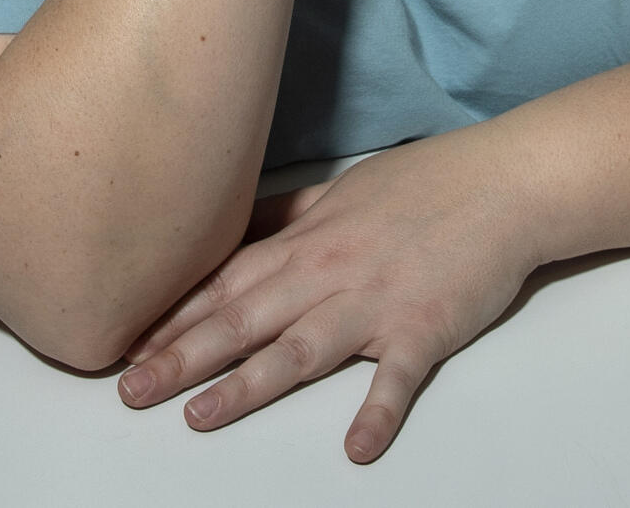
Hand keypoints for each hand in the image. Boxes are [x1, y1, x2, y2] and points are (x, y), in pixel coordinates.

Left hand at [116, 135, 541, 462]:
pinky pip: (397, 378)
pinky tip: (356, 447)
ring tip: (198, 418)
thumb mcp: (342, 188)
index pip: (224, 283)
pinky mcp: (425, 329)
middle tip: (130, 390)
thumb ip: (287, 217)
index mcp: (307, 242)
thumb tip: (236, 226)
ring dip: (247, 387)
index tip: (125, 344)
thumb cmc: (425, 184)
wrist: (504, 182)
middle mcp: (329, 273)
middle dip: (181, 357)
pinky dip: (378, 413)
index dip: (171, 316)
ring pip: (299, 350)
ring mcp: (375, 303)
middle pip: (244, 320)